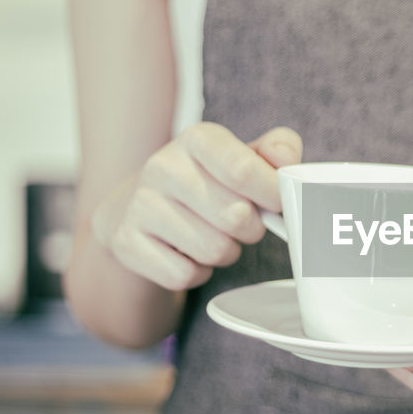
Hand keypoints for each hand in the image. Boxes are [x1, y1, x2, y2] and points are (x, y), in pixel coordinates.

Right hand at [92, 122, 301, 290]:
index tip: (278, 204)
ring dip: (226, 252)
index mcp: (198, 139)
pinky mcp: (125, 241)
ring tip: (215, 235)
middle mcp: (163, 166)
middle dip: (251, 229)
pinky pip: (184, 275)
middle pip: (235, 217)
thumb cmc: (208, 181)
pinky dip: (198, 272)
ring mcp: (140, 204)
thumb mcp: (242, 155)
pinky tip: (189, 253)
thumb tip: (287, 161)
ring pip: (213, 250)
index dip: (272, 195)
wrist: (140, 204)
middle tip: (242, 222)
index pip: (242, 170)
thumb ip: (278, 150)